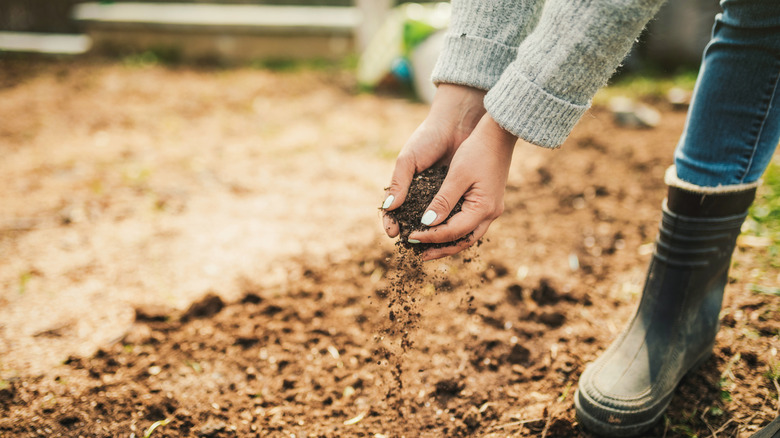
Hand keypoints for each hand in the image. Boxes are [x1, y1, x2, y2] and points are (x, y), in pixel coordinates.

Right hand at [381, 84, 486, 237]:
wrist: (457, 124)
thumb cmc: (427, 138)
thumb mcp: (409, 160)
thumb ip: (399, 183)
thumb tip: (388, 207)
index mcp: (406, 186)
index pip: (394, 211)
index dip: (392, 223)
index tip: (393, 233)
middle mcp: (421, 194)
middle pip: (413, 221)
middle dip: (411, 233)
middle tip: (411, 243)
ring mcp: (440, 196)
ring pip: (433, 221)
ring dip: (430, 234)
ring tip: (428, 245)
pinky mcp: (458, 195)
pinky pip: (452, 215)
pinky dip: (449, 225)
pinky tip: (448, 234)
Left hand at [408, 114, 516, 260]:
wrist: (499, 133)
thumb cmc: (477, 150)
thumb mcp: (456, 175)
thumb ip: (442, 201)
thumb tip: (427, 224)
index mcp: (484, 208)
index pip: (452, 232)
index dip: (430, 237)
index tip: (410, 237)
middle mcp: (491, 213)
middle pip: (463, 241)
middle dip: (440, 249)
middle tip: (420, 256)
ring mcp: (491, 208)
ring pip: (468, 235)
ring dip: (448, 243)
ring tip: (428, 249)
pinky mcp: (488, 202)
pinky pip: (470, 224)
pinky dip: (455, 231)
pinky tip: (441, 231)